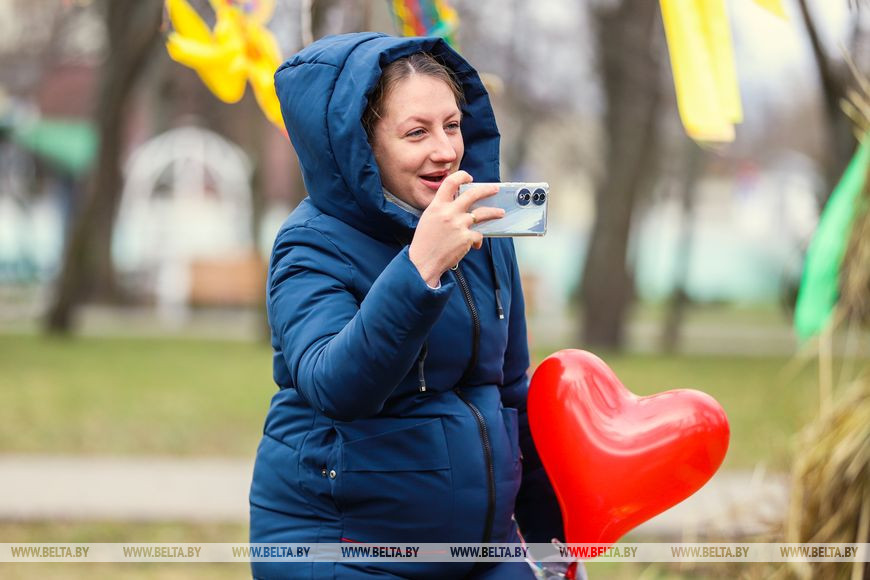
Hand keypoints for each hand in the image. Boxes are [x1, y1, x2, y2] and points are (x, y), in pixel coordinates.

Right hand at [409, 171, 503, 285]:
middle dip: (487, 190)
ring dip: (494, 212)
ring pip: (483, 213)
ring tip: (500, 213)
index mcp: (437, 206)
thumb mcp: (428, 218)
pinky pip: (479, 234)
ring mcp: (459, 225)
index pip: (450, 182)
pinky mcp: (466, 238)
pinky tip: (475, 244)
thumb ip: (442, 209)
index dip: (462, 176)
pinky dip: (478, 239)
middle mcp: (449, 212)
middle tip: (494, 189)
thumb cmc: (424, 242)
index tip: (469, 178)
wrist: (423, 262)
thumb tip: (458, 204)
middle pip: (472, 194)